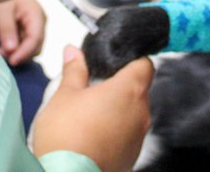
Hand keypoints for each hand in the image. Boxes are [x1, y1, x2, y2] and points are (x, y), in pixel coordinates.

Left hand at [0, 0, 45, 65]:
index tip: (11, 61)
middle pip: (36, 46)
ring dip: (18, 53)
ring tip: (1, 52)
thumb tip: (11, 49)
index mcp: (36, 14)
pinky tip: (4, 48)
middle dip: (21, 54)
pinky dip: (16, 49)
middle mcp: (38, 21)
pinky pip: (25, 44)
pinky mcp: (27, 29)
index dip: (24, 52)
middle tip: (3, 56)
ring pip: (31, 47)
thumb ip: (6, 29)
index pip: (35, 39)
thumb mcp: (1, 11)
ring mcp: (34, 26)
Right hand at [32, 46, 152, 171]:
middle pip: (139, 90)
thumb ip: (74, 70)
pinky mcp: (131, 157)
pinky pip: (128, 137)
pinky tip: (93, 136)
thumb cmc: (66, 135)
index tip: (116, 62)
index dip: (132, 60)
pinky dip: (115, 133)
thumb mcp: (65, 95)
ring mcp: (138, 138)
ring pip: (133, 115)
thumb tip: (73, 52)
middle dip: (120, 87)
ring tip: (90, 115)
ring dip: (118, 112)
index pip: (145, 65)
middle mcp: (141, 113)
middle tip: (95, 88)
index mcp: (129, 90)